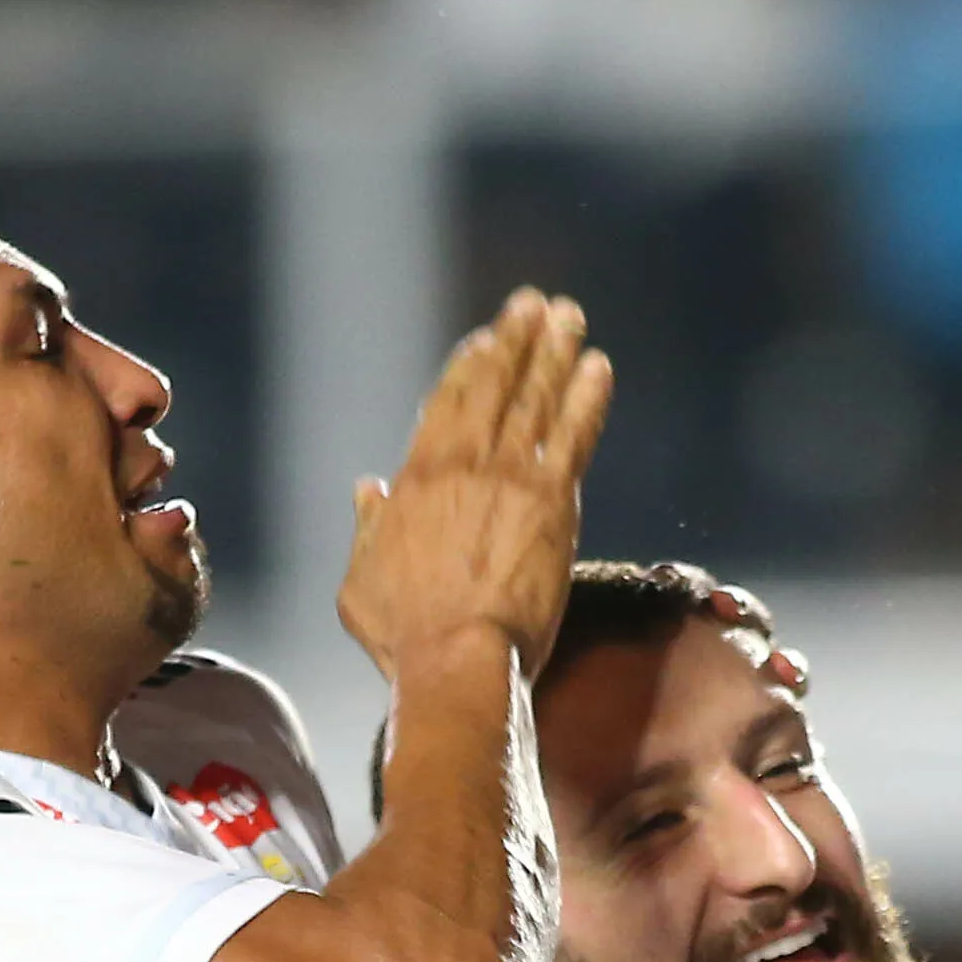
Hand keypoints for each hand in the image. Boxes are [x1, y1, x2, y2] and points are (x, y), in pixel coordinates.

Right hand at [338, 289, 614, 680]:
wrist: (457, 658)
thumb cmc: (406, 637)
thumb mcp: (361, 582)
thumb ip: (368, 528)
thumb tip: (368, 488)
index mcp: (416, 481)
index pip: (447, 405)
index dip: (472, 366)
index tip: (489, 338)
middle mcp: (463, 465)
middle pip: (495, 387)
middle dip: (517, 340)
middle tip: (536, 303)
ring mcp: (510, 479)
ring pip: (535, 400)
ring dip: (553, 352)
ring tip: (569, 316)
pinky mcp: (553, 501)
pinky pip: (573, 435)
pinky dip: (587, 398)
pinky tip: (599, 366)